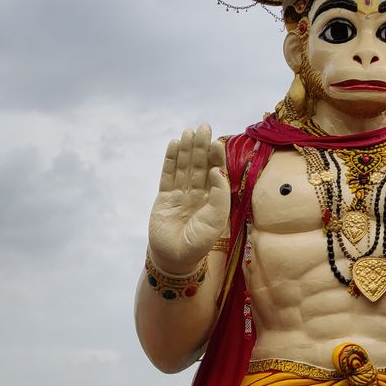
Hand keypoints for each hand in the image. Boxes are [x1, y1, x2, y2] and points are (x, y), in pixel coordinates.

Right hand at [148, 124, 229, 274]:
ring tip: (188, 132)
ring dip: (187, 149)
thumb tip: (217, 171)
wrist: (173, 258)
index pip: (216, 173)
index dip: (216, 157)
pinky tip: (174, 145)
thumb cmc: (197, 244)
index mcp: (213, 200)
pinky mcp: (165, 197)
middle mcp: (198, 194)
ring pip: (185, 167)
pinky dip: (171, 160)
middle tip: (203, 127)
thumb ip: (220, 196)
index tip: (216, 142)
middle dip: (201, 147)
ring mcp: (181, 194)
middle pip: (200, 166)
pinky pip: (168, 174)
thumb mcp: (215, 221)